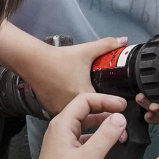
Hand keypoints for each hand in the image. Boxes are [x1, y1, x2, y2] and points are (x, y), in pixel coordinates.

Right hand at [10, 36, 126, 117]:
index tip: (122, 108)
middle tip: (114, 115)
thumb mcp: (87, 50)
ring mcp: (59, 111)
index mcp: (83, 94)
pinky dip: (74, 114)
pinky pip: (67, 116)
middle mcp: (71, 107)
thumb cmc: (61, 58)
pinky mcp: (51, 112)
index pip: (104, 105)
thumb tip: (125, 40)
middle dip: (102, 115)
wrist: (34, 61)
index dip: (114, 107)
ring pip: (78, 118)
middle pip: (92, 114)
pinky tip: (78, 110)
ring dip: (88, 116)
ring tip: (97, 113)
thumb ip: (107, 45)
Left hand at [30, 92, 130, 158]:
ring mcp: (62, 138)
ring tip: (120, 129)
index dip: (106, 100)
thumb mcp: (88, 158)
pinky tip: (108, 142)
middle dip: (106, 110)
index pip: (85, 100)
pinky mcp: (65, 149)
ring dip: (102, 123)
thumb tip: (120, 118)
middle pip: (85, 109)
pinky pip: (83, 135)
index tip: (123, 105)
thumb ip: (105, 136)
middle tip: (124, 115)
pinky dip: (97, 135)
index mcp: (63, 123)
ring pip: (85, 122)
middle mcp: (61, 126)